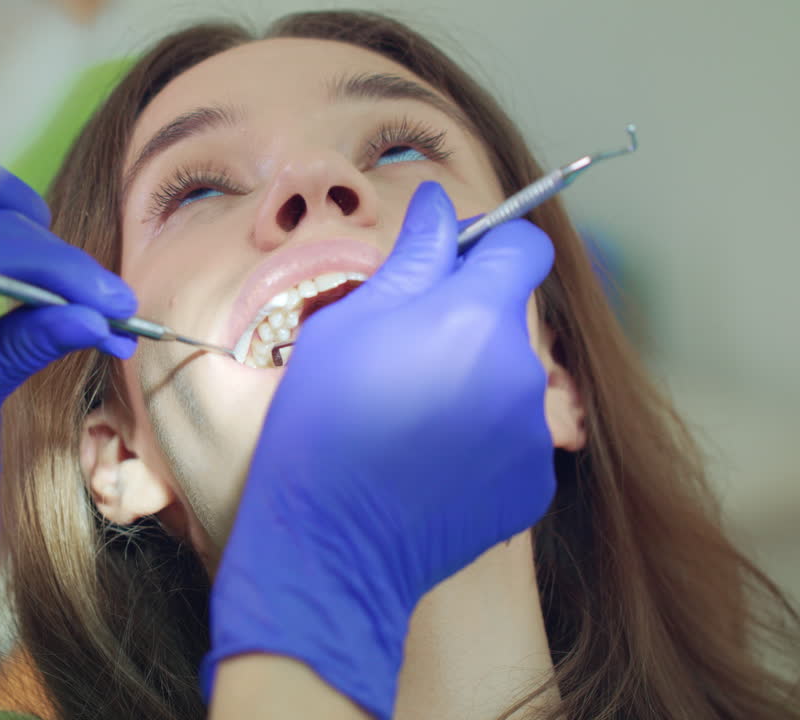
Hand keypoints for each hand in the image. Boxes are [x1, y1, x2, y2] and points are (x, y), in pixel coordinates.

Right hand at [204, 182, 555, 718]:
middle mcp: (521, 370)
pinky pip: (511, 439)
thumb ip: (410, 259)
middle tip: (398, 356)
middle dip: (463, 321)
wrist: (330, 541)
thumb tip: (437, 204)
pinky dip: (478, 441)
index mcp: (475, 317)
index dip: (488, 243)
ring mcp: (532, 434)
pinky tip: (426, 462)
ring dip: (470, 382)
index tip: (450, 260)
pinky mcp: (532, 485)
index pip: (522, 246)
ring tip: (406, 420)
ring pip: (506, 380)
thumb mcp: (347, 325)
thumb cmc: (320, 424)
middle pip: (507, 318)